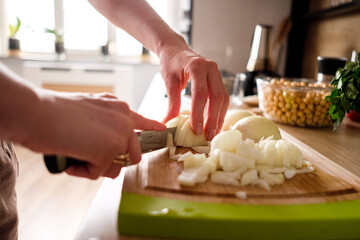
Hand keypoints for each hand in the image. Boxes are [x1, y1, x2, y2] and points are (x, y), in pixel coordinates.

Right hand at [22, 91, 165, 178]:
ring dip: (96, 166)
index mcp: (117, 107)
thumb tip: (113, 167)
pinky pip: (99, 172)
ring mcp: (121, 134)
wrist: (39, 112)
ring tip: (76, 155)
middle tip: (91, 158)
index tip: (163, 130)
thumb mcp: (88, 117)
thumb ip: (103, 135)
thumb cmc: (55, 113)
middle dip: (113, 160)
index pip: (142, 120)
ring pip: (117, 164)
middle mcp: (125, 118)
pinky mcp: (111, 149)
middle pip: (132, 152)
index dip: (153, 127)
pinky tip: (72, 159)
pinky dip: (84, 170)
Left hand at [159, 45, 228, 140]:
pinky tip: (215, 123)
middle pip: (217, 97)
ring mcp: (217, 73)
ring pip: (223, 98)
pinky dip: (220, 111)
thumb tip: (168, 123)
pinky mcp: (218, 79)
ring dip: (219, 117)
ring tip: (213, 133)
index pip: (200, 93)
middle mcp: (211, 68)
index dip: (199, 113)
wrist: (176, 49)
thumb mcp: (169, 82)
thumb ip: (172, 103)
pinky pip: (222, 96)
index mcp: (197, 67)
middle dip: (213, 118)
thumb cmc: (171, 63)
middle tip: (208, 136)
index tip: (196, 129)